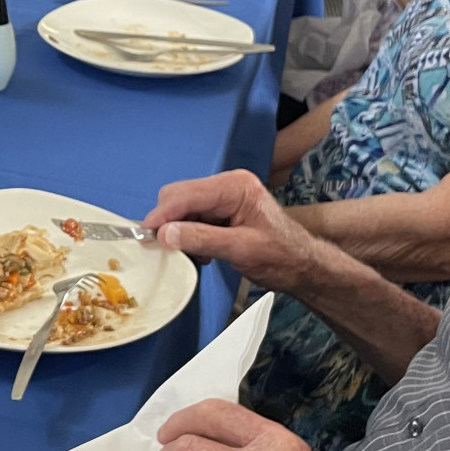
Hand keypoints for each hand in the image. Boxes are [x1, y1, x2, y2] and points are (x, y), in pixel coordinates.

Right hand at [144, 170, 326, 293]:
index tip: (145, 237)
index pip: (185, 195)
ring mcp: (224, 196)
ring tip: (194, 255)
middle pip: (179, 196)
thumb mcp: (241, 250)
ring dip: (180, 231)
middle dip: (169, 223)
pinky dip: (189, 234)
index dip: (162, 215)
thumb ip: (201, 239)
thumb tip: (164, 234)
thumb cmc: (281, 258)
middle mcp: (227, 184)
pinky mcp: (222, 208)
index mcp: (235, 187)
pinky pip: (192, 217)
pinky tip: (202, 252)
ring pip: (182, 208)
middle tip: (168, 250)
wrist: (304, 267)